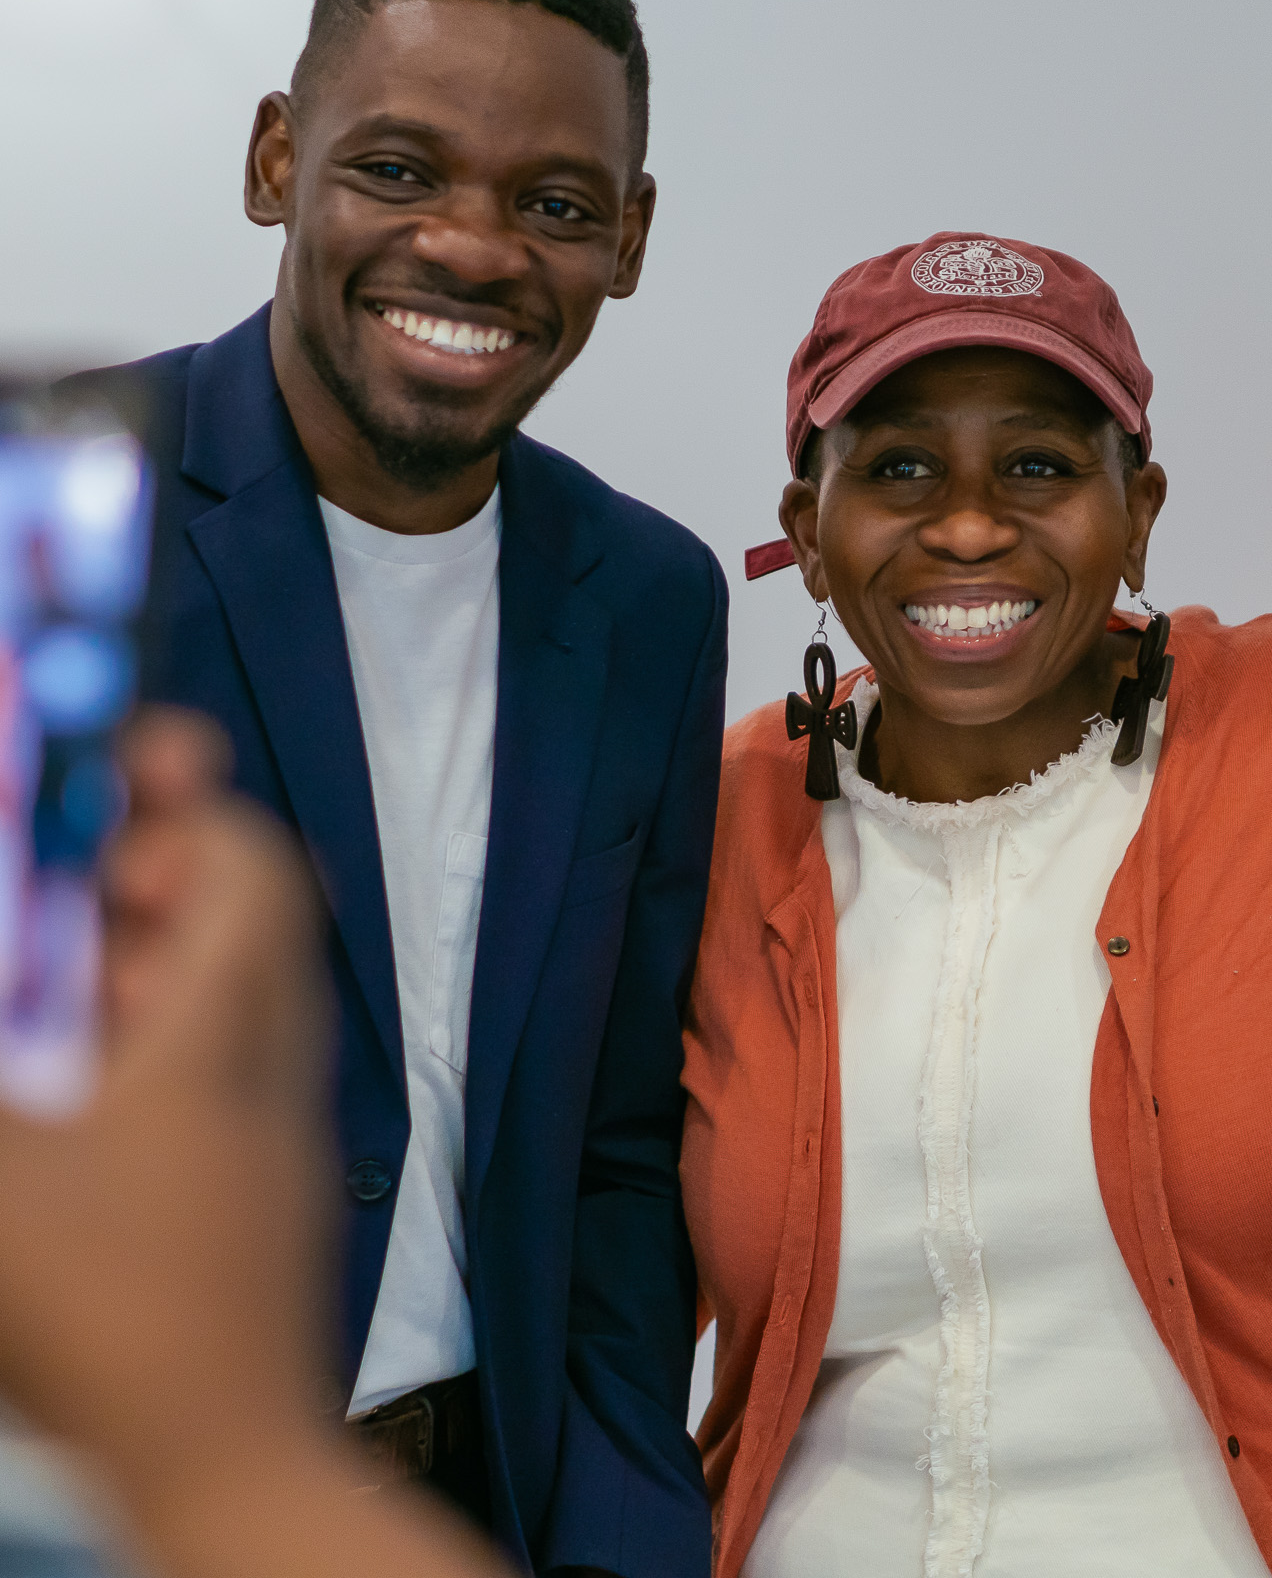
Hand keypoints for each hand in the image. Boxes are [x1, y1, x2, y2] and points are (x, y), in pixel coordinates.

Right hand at [0, 709, 332, 1500]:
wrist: (229, 1460)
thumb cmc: (114, 1311)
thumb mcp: (4, 1175)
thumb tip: (8, 1014)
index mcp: (228, 1022)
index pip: (246, 861)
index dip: (182, 804)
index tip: (106, 780)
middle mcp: (272, 1050)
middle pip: (237, 918)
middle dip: (144, 879)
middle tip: (51, 887)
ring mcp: (275, 1117)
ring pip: (222, 994)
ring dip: (138, 963)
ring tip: (47, 977)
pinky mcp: (258, 1178)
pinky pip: (215, 1068)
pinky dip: (148, 1042)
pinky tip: (72, 1081)